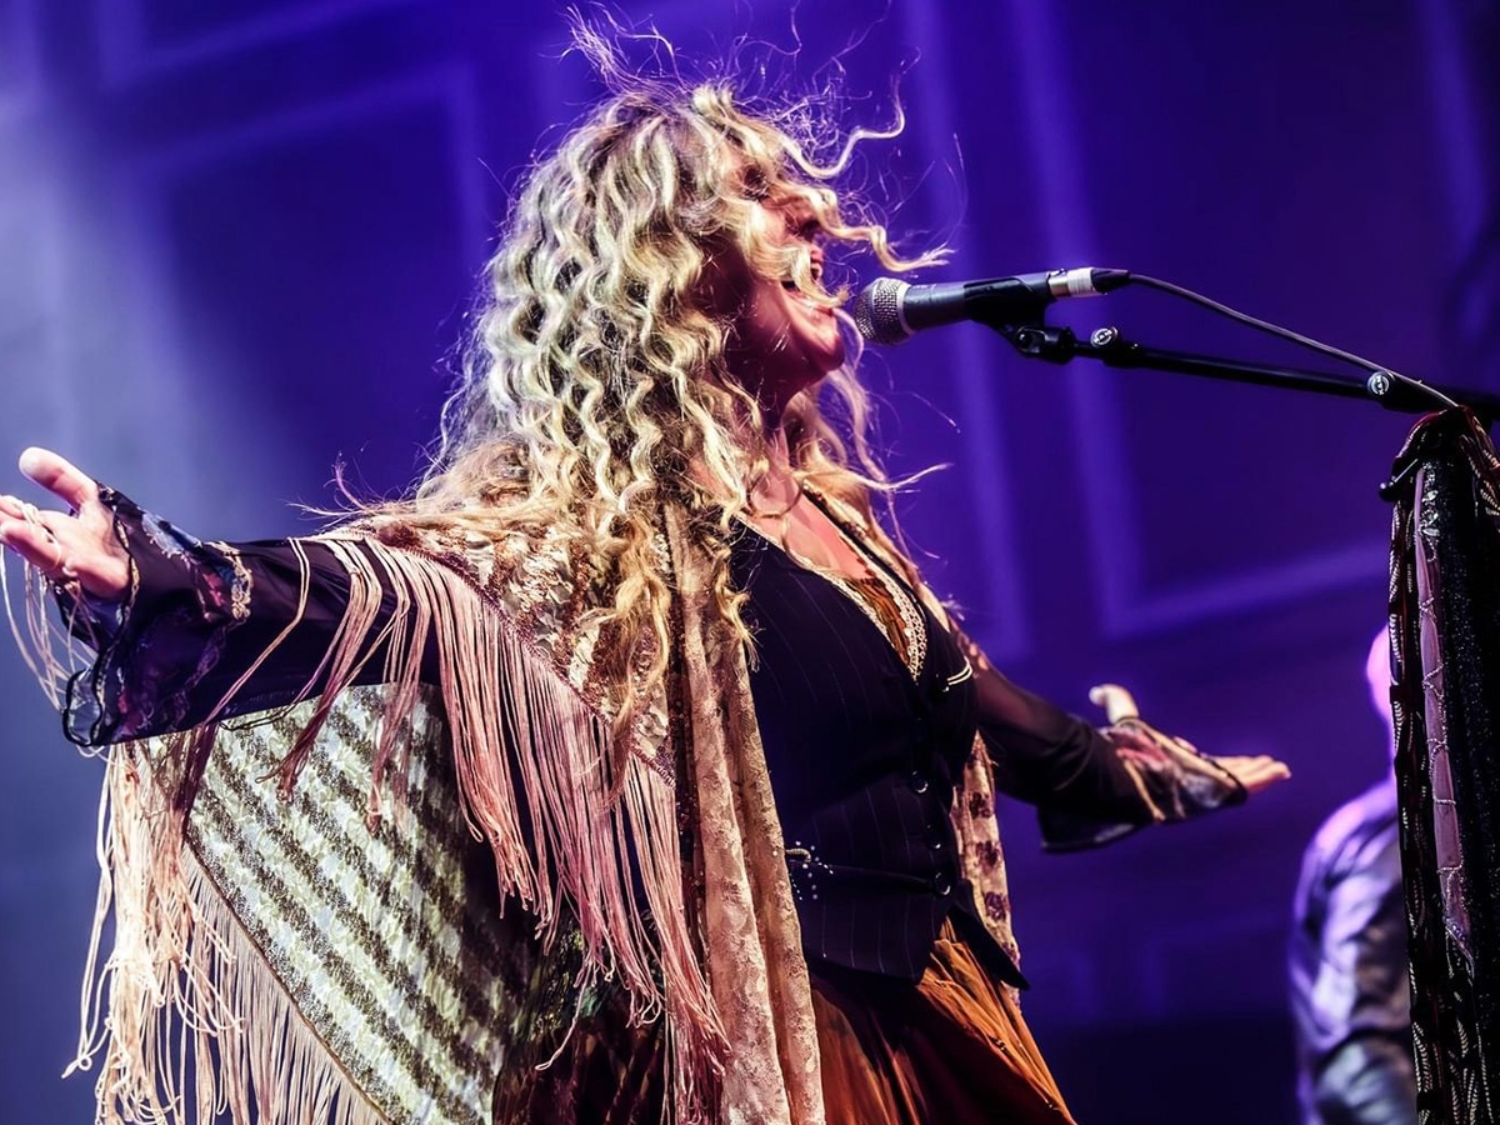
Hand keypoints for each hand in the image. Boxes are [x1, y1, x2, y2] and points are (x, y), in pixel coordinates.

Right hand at [0, 448, 129, 601]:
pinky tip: (74, 562)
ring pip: (54, 558)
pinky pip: (96, 577)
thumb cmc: (117, 539)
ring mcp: (85, 569)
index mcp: (56, 532)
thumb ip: (62, 480)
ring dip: (32, 546)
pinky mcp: (111, 581)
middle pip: (32, 539)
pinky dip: (84, 569)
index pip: (23, 519)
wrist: (151, 575)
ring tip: (9, 530)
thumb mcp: (92, 501)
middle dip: (9, 528)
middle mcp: (64, 550)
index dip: (5, 511)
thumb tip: (27, 456)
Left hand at [1092, 682, 1291, 795]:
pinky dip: (1264, 779)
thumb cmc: (1124, 751)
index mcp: (1171, 768)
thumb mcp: (1124, 719)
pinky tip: (1279, 772)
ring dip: (1259, 774)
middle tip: (1260, 764)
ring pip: (1236, 780)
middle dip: (1241, 769)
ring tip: (1278, 769)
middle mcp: (1189, 780)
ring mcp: (1204, 787)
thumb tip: (1096, 692)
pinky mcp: (1217, 791)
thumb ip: (1115, 702)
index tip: (1196, 748)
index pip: (1190, 764)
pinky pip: (1245, 786)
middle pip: (1219, 773)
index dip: (1196, 756)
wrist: (1127, 775)